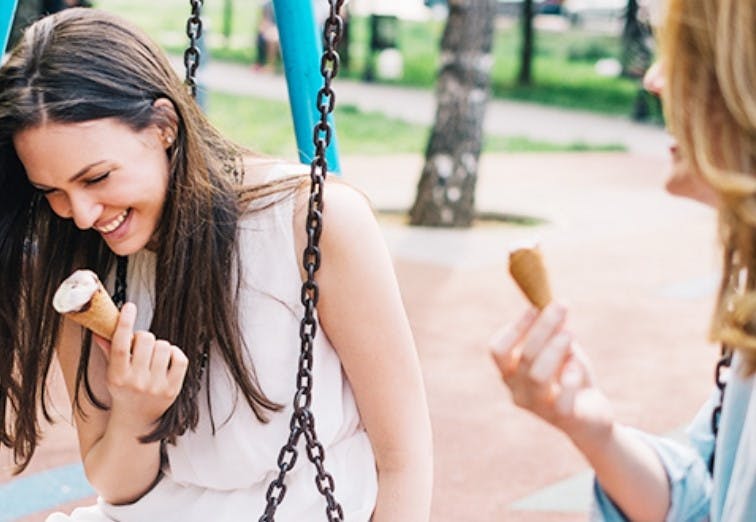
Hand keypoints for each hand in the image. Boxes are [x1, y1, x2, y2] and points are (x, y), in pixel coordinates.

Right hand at [93, 302, 188, 432]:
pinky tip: (167, 360)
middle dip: (144, 337)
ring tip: (153, 356)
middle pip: (145, 340)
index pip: (120, 344)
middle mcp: (136, 382)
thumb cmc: (124, 392)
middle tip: (141, 346)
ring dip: (159, 346)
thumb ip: (109, 351)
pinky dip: (175, 354)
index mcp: (117, 376)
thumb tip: (100, 330)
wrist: (136, 422)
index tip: (129, 306)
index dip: (125, 323)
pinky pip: (179, 358)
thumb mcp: (113, 374)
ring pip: (163, 346)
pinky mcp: (173, 389)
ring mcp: (156, 386)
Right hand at [490, 303, 613, 445]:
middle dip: (543, 327)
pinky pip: (562, 398)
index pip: (498, 350)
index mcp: (511, 373)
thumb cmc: (570, 375)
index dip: (515, 328)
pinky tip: (576, 366)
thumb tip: (551, 307)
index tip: (535, 308)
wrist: (592, 414)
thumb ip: (553, 332)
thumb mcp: (560, 349)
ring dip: (555, 349)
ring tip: (570, 334)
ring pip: (538, 375)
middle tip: (562, 306)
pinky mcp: (563, 418)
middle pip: (524, 356)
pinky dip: (570, 377)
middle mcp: (518, 391)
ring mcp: (538, 408)